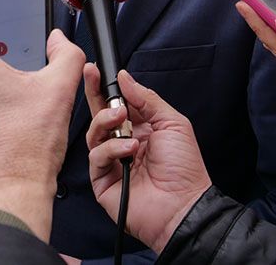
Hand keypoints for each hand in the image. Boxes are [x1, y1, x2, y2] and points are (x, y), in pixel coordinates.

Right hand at [85, 66, 211, 253]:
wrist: (183, 205)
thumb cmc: (184, 168)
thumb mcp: (171, 123)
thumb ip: (146, 99)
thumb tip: (125, 78)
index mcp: (140, 129)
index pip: (116, 104)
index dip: (106, 87)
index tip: (97, 70)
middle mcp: (122, 143)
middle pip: (99, 115)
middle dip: (94, 93)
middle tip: (92, 75)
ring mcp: (111, 162)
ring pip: (94, 133)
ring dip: (106, 121)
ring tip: (122, 120)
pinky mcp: (102, 180)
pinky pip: (96, 156)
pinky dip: (111, 149)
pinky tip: (129, 150)